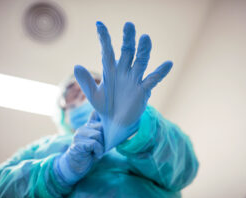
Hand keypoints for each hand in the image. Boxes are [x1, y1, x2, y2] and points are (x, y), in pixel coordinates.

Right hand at [56, 112, 103, 183]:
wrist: (75, 166)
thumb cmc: (88, 154)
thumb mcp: (96, 140)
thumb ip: (98, 130)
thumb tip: (100, 115)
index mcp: (87, 126)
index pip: (99, 120)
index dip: (106, 130)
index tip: (103, 141)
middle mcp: (82, 129)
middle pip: (100, 127)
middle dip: (104, 139)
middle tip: (100, 148)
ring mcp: (78, 135)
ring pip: (98, 135)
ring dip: (101, 146)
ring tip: (97, 152)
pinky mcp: (78, 144)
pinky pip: (94, 143)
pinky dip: (98, 151)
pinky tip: (95, 155)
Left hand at [74, 21, 172, 150]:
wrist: (114, 123)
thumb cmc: (104, 106)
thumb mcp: (93, 95)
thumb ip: (86, 82)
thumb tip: (76, 66)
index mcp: (111, 70)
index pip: (107, 51)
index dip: (104, 38)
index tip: (99, 25)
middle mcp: (124, 72)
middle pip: (127, 52)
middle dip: (128, 39)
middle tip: (128, 25)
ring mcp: (134, 80)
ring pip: (140, 62)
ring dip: (143, 50)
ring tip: (145, 38)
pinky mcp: (143, 91)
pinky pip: (153, 80)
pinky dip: (160, 72)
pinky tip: (168, 64)